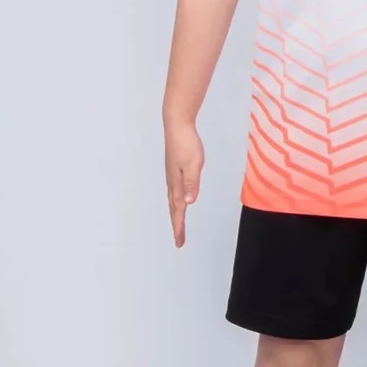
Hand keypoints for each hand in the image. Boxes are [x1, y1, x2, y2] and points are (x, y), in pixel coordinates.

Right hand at [164, 119, 203, 246]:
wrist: (177, 124)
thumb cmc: (186, 143)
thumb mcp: (194, 164)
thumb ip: (191, 183)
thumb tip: (188, 202)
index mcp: (176, 183)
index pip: (178, 210)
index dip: (179, 226)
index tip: (179, 242)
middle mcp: (172, 181)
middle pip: (174, 208)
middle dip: (177, 225)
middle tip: (179, 240)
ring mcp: (172, 175)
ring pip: (173, 199)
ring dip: (176, 214)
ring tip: (178, 224)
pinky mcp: (174, 168)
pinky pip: (174, 190)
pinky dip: (176, 201)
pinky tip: (180, 199)